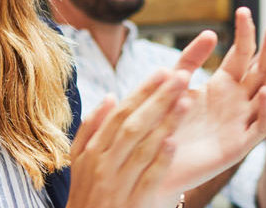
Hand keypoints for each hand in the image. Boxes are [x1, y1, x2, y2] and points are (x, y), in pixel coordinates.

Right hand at [68, 69, 192, 207]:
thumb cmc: (87, 197)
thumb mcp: (78, 164)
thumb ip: (91, 129)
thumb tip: (111, 96)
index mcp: (91, 152)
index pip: (120, 114)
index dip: (143, 92)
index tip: (164, 71)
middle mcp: (103, 166)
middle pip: (132, 125)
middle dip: (158, 99)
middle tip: (181, 76)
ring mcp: (118, 185)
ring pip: (143, 148)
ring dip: (165, 123)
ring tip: (186, 100)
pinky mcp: (135, 204)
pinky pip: (148, 179)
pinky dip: (160, 160)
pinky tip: (174, 142)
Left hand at [160, 7, 265, 193]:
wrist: (153, 163)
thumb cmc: (164, 123)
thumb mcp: (174, 86)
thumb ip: (189, 61)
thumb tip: (210, 33)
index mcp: (223, 85)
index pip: (242, 54)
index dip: (245, 33)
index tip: (243, 10)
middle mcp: (237, 102)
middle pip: (261, 70)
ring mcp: (241, 122)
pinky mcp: (240, 145)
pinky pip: (260, 126)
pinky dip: (265, 109)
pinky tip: (263, 91)